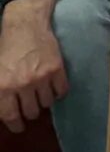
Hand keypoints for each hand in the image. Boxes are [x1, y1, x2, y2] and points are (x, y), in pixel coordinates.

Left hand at [0, 0, 66, 133]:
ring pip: (48, 103)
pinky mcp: (57, 70)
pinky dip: (59, 91)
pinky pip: (62, 91)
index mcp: (3, 87)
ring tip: (42, 92)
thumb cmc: (7, 48)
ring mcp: (42, 78)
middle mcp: (22, 85)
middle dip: (32, 111)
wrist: (25, 25)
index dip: (16, 125)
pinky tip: (54, 86)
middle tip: (31, 107)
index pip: (11, 116)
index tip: (19, 126)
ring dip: (45, 100)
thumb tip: (6, 110)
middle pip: (32, 112)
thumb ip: (1, 92)